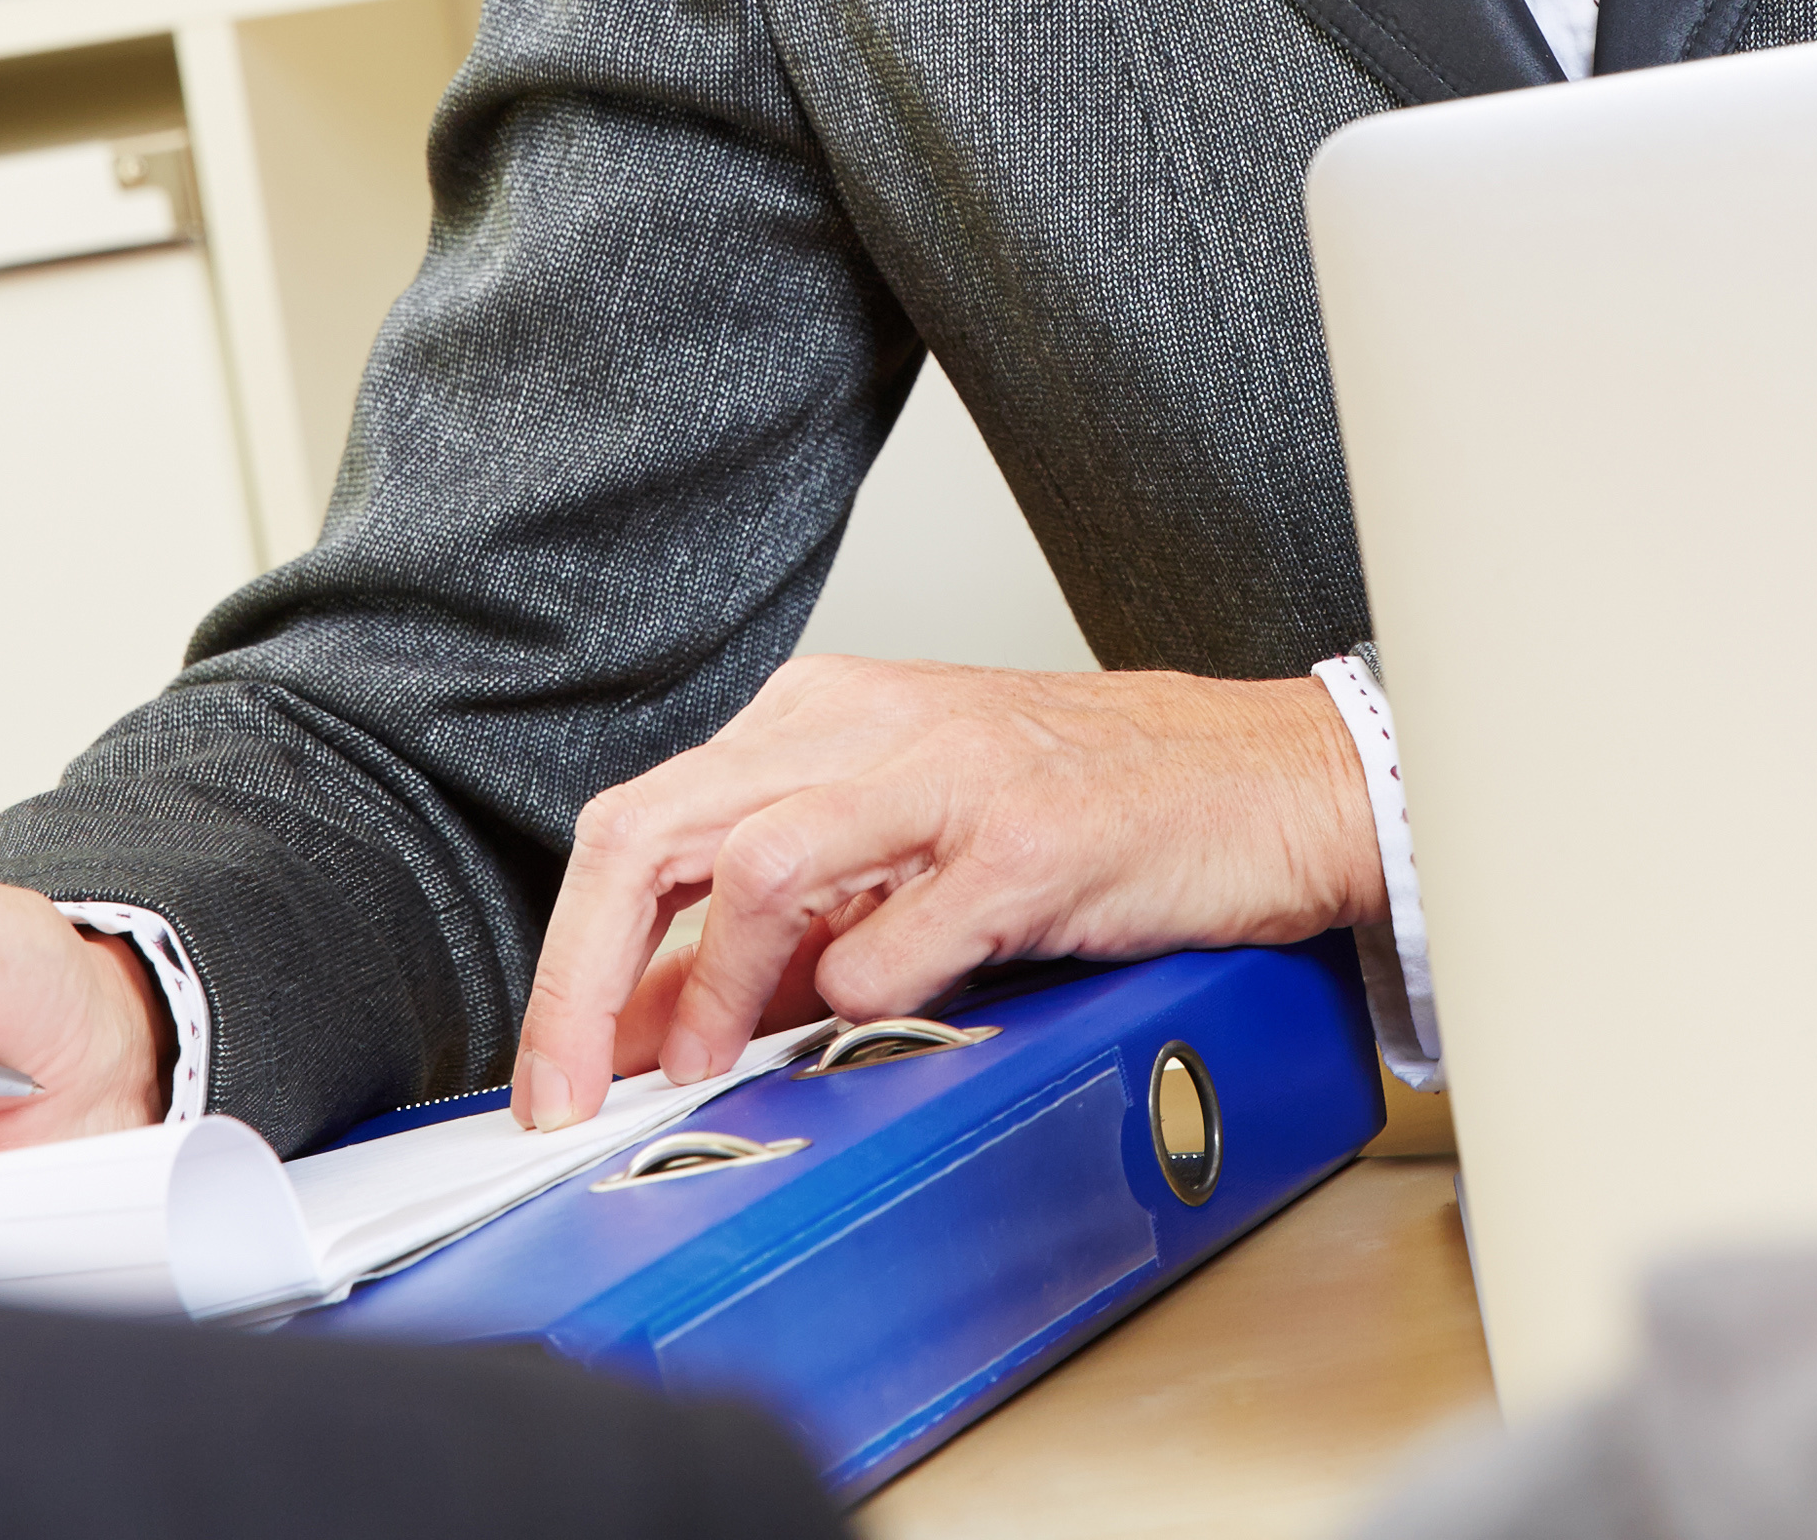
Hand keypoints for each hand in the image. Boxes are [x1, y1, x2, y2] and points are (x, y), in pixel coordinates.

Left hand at [510, 659, 1376, 1127]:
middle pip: (649, 836)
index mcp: (813, 719)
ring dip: (711, 992)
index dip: (570, 964)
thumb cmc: (1089, 810)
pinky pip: (896, 933)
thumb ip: (774, 929)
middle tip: (570, 1096)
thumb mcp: (899, 850)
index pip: (634, 830)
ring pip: (751, 869)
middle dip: (585, 985)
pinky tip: (876, 1014)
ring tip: (716, 1066)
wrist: (1265, 779)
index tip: (552, 1071)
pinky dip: (862, 994)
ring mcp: (941, 776)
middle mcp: (860, 727)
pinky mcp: (1023, 839)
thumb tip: (644, 1023)